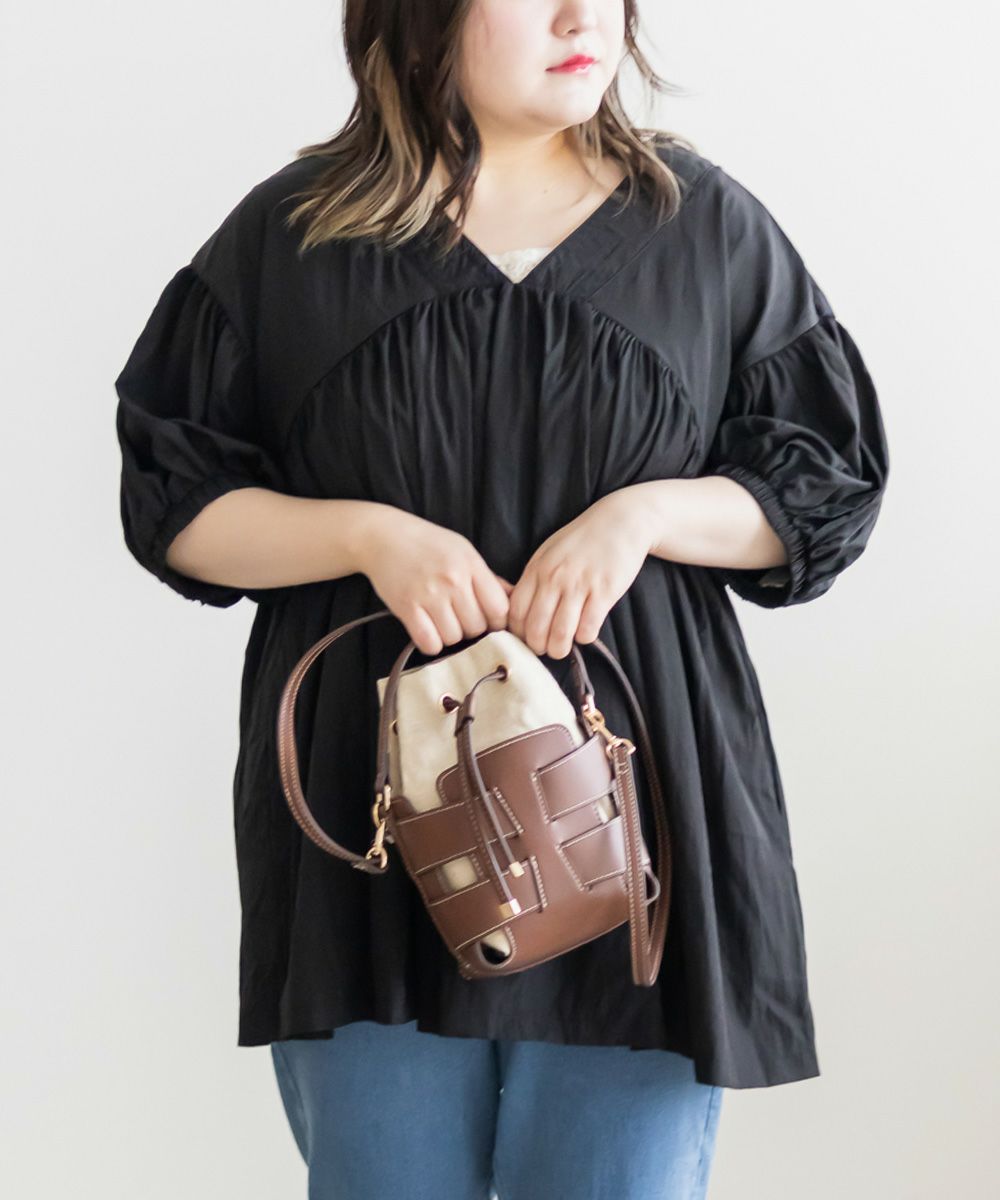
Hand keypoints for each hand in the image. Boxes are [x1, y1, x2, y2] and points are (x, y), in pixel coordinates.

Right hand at [359, 509, 511, 656]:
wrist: (383, 536)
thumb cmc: (428, 543)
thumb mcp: (463, 551)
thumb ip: (488, 577)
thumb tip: (514, 598)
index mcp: (471, 565)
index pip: (500, 608)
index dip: (498, 620)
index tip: (489, 619)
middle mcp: (453, 580)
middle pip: (478, 627)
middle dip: (473, 629)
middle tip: (461, 619)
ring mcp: (429, 595)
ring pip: (454, 637)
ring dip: (451, 635)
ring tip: (443, 621)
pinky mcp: (406, 608)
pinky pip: (429, 643)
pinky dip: (431, 642)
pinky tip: (429, 630)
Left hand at [506, 491, 652, 658]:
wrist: (620, 521)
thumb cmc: (582, 540)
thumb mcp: (548, 553)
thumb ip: (533, 579)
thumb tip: (517, 610)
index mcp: (537, 569)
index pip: (516, 612)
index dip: (518, 633)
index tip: (526, 638)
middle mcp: (555, 578)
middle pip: (535, 628)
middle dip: (538, 647)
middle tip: (545, 648)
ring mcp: (580, 585)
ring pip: (560, 634)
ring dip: (559, 649)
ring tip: (562, 648)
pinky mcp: (605, 592)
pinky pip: (588, 629)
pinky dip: (584, 638)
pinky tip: (586, 631)